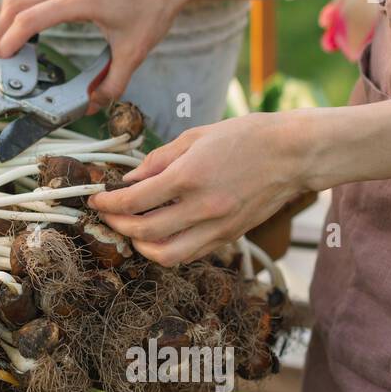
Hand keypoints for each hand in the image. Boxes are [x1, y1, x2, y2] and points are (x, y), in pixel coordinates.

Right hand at [0, 0, 191, 107]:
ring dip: (6, 10)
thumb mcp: (134, 53)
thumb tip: (90, 105)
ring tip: (9, 35)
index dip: (11, 39)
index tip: (4, 57)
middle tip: (4, 54)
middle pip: (16, 1)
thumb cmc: (153, 9)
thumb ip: (112, 84)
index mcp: (82, 1)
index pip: (31, 17)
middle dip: (1, 28)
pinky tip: (21, 9)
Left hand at [87, 112, 315, 264]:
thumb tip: (129, 179)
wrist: (293, 153)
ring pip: (166, 254)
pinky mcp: (228, 236)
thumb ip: (158, 160)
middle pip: (143, 231)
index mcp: (189, 177)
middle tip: (108, 214)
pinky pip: (189, 254)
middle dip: (117, 225)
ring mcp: (217, 226)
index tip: (96, 199)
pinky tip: (159, 233)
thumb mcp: (195, 137)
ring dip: (139, 246)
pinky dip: (167, 249)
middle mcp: (201, 207)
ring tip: (131, 229)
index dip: (107, 203)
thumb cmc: (246, 137)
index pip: (133, 201)